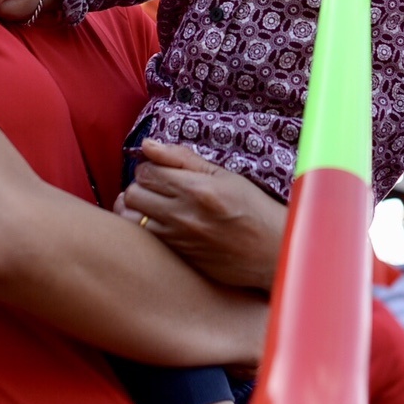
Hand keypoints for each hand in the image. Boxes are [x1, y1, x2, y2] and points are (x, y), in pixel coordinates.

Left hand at [119, 141, 286, 289]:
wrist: (272, 253)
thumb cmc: (253, 209)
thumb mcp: (225, 176)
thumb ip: (183, 159)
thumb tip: (148, 145)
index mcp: (197, 189)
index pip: (147, 170)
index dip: (150, 166)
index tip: (162, 170)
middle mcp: (183, 215)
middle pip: (133, 193)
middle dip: (141, 185)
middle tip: (157, 186)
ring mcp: (178, 240)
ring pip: (131, 218)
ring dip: (137, 208)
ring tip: (153, 205)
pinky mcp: (178, 258)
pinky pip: (145, 238)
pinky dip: (145, 227)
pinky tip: (161, 223)